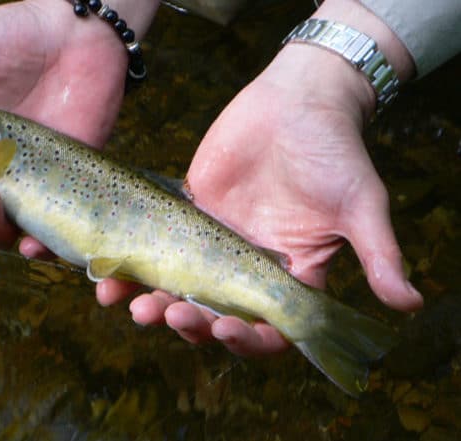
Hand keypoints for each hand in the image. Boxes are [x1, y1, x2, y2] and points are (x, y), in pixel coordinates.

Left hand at [97, 5, 423, 355]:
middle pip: (210, 313)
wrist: (296, 100)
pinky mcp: (185, 213)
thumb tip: (410, 302)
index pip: (266, 330)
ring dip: (147, 300)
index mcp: (287, 278)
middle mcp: (244, 268)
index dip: (244, 340)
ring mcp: (210, 243)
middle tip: (161, 312)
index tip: (224, 329)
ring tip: (119, 299)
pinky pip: (152, 246)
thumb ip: (378, 253)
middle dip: (184, 321)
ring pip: (174, 286)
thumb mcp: (360, 203)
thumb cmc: (335, 150)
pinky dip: (130, 261)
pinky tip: (103, 269)